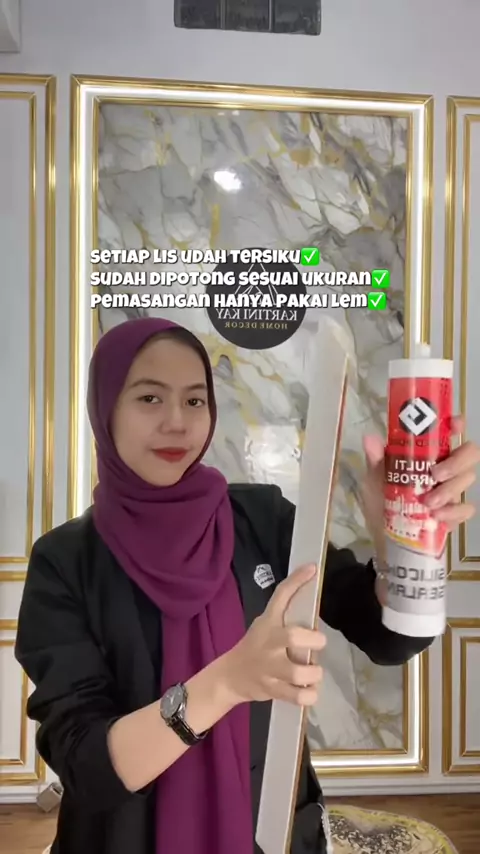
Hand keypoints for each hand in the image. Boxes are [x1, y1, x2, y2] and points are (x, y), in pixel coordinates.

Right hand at [224, 564, 325, 706]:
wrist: (230, 677)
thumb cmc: (255, 646)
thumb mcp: (265, 624)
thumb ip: (285, 614)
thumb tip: (311, 595)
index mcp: (268, 624)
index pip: (281, 595)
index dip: (297, 581)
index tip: (313, 568)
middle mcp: (269, 644)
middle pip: (293, 637)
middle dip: (314, 641)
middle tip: (317, 644)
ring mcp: (269, 669)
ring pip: (299, 672)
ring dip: (314, 673)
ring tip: (313, 672)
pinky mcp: (272, 690)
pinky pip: (298, 696)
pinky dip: (309, 694)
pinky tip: (309, 689)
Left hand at [360, 415, 479, 603]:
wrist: (384, 538)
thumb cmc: (381, 502)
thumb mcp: (373, 480)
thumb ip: (375, 461)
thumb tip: (370, 438)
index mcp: (426, 453)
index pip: (449, 431)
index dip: (457, 424)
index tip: (455, 425)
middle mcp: (444, 467)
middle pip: (469, 454)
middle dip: (456, 462)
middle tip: (435, 474)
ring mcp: (452, 490)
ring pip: (467, 480)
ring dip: (450, 490)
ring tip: (428, 503)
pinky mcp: (454, 514)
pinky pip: (466, 509)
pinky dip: (454, 512)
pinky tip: (437, 517)